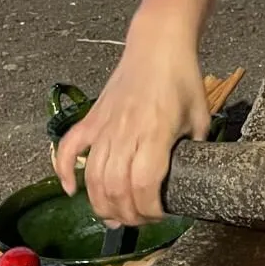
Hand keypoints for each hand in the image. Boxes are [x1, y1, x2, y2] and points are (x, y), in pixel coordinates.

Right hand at [54, 19, 209, 227]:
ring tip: (113, 217)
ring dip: (100, 203)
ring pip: (92, 176)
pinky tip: (71, 190)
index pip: (144, 184)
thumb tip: (193, 174)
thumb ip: (196, 147)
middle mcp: (126, 133)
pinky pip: (69, 148)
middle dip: (126, 214)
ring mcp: (104, 126)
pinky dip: (64, 171)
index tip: (160, 214)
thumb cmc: (182, 78)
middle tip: (138, 221)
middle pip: (115, 188)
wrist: (158, 44)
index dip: (149, 209)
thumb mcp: (200, 116)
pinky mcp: (92, 118)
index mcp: (155, 133)